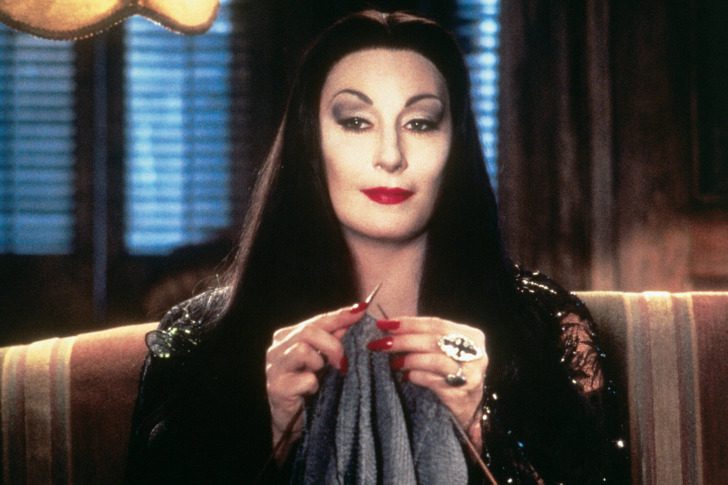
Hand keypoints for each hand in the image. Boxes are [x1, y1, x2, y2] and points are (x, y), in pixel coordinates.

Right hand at [265, 302, 365, 459]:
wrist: (293, 423)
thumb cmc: (310, 389)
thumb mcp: (324, 360)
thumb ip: (335, 338)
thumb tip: (356, 315)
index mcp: (288, 337)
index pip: (317, 320)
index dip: (340, 315)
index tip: (362, 310)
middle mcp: (277, 349)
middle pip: (308, 331)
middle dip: (332, 345)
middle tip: (343, 362)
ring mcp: (274, 368)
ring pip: (302, 350)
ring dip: (319, 364)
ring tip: (321, 377)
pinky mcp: (276, 388)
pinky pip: (304, 378)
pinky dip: (314, 385)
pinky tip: (313, 391)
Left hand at [368, 317, 486, 446]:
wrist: (467, 411)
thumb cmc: (451, 375)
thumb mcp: (444, 351)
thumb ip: (424, 338)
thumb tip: (390, 328)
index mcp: (471, 336)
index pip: (436, 324)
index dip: (408, 323)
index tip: (384, 324)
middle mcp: (475, 353)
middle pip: (433, 340)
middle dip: (403, 340)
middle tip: (381, 343)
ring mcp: (470, 374)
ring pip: (434, 360)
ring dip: (409, 359)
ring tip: (393, 362)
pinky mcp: (461, 394)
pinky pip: (433, 381)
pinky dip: (416, 376)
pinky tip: (405, 377)